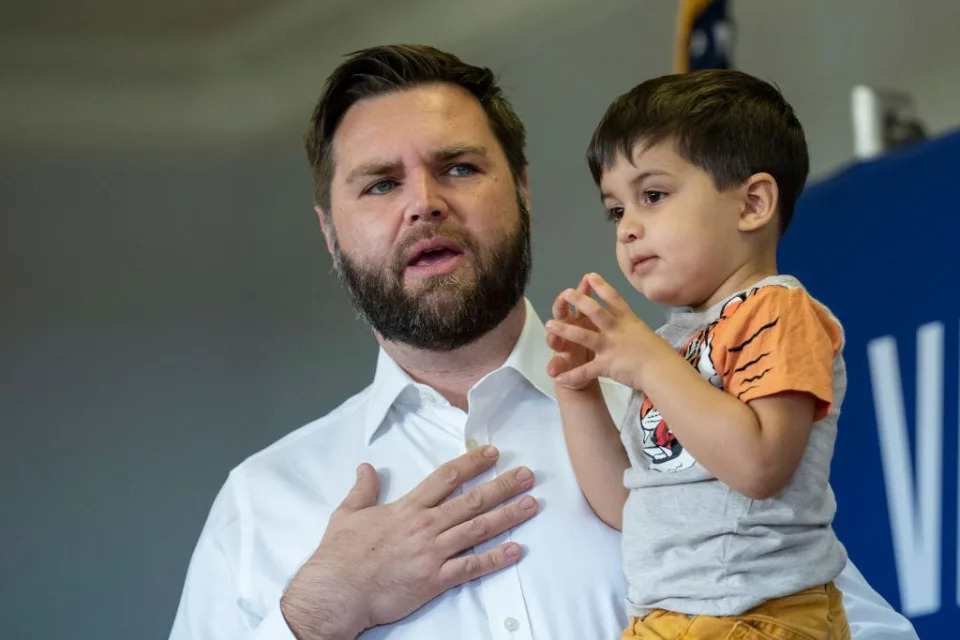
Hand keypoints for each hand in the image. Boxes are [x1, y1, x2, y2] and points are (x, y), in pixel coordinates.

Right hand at [280, 446, 537, 638]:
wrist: (337, 591)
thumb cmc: (340, 555)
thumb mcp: (347, 514)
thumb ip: (362, 489)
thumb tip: (366, 467)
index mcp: (407, 508)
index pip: (446, 478)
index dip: (471, 463)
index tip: (492, 453)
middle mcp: (425, 526)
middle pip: (471, 500)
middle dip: (502, 485)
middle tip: (527, 474)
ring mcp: (432, 553)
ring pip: (478, 529)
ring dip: (507, 515)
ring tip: (531, 504)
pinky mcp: (435, 579)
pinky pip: (471, 567)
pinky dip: (495, 559)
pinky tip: (516, 550)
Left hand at [545, 273, 664, 389]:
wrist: (663, 370)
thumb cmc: (660, 354)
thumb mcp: (647, 335)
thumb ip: (635, 332)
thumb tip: (634, 332)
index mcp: (629, 321)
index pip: (613, 299)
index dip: (601, 286)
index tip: (589, 275)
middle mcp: (617, 330)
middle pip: (595, 311)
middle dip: (579, 301)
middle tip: (566, 292)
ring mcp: (610, 346)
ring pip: (583, 336)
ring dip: (564, 330)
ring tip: (549, 325)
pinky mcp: (607, 364)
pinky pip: (585, 371)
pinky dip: (571, 375)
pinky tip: (558, 378)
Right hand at [546, 275, 598, 389]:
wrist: (590, 375)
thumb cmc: (597, 350)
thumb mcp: (599, 333)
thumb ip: (597, 315)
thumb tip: (606, 295)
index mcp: (582, 321)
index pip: (580, 301)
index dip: (582, 290)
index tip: (587, 279)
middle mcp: (569, 331)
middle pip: (563, 315)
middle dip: (562, 306)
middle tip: (564, 297)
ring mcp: (564, 349)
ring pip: (555, 341)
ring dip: (553, 338)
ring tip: (552, 338)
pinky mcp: (561, 366)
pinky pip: (556, 367)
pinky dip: (554, 369)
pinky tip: (553, 372)